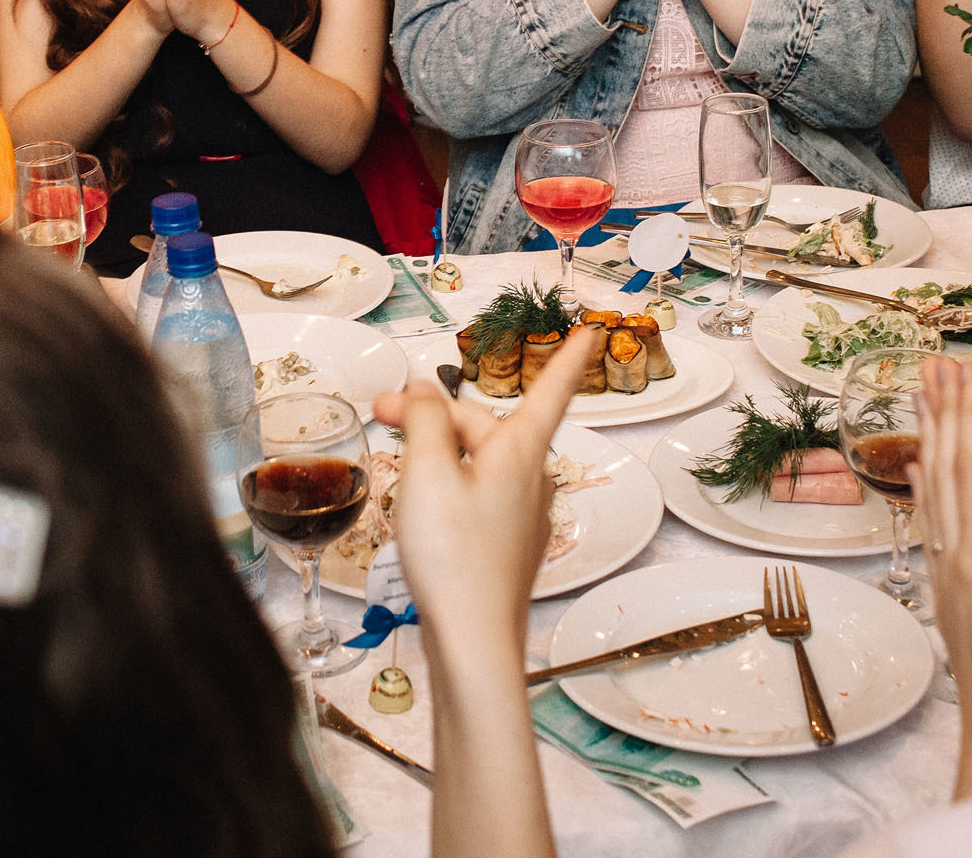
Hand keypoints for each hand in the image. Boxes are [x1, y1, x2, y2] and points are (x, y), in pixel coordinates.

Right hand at [375, 328, 602, 649]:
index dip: (568, 357)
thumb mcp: (427, 472)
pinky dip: (448, 489)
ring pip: (479, 464)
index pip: (550, 390)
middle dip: (435, 415)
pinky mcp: (507, 548)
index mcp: (520, 451)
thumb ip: (424, 420)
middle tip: (379, 413)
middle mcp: (532, 480)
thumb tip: (423, 388)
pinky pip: (479, 498)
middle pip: (486, 427)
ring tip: (394, 466)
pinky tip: (418, 510)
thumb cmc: (454, 556)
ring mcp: (523, 517)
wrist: (474, 641)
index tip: (592, 330)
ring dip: (438, 454)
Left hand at [912, 357, 971, 799]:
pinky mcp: (967, 592)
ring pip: (946, 486)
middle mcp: (965, 557)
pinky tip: (924, 468)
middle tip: (942, 360)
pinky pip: (943, 521)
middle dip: (950, 411)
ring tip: (928, 394)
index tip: (967, 368)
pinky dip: (934, 487)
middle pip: (954, 467)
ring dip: (939, 436)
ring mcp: (962, 573)